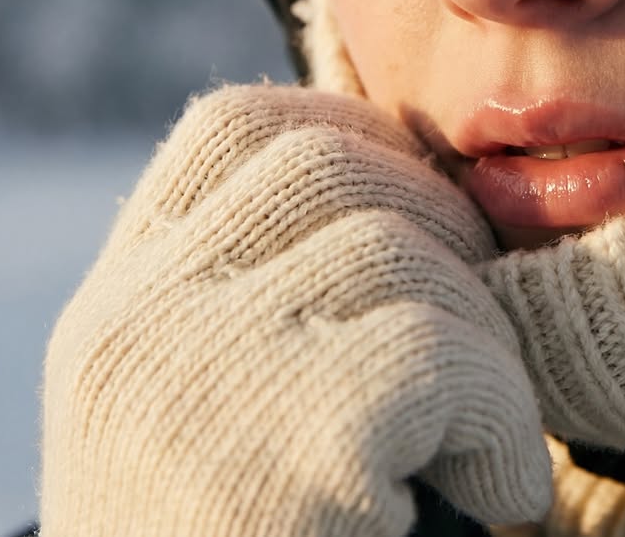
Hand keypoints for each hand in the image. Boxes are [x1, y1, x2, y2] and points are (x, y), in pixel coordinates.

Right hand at [41, 84, 551, 535]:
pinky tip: (499, 495)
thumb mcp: (212, 407)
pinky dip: (504, 416)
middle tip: (482, 322)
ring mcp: (200, 380)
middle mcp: (138, 327)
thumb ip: (268, 295)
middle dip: (437, 218)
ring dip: (482, 334)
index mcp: (120, 311)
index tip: (419, 198)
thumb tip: (406, 183)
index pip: (232, 129)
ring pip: (398, 250)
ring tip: (485, 434)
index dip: (348, 132)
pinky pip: (446, 356)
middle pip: (325, 166)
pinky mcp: (288, 453)